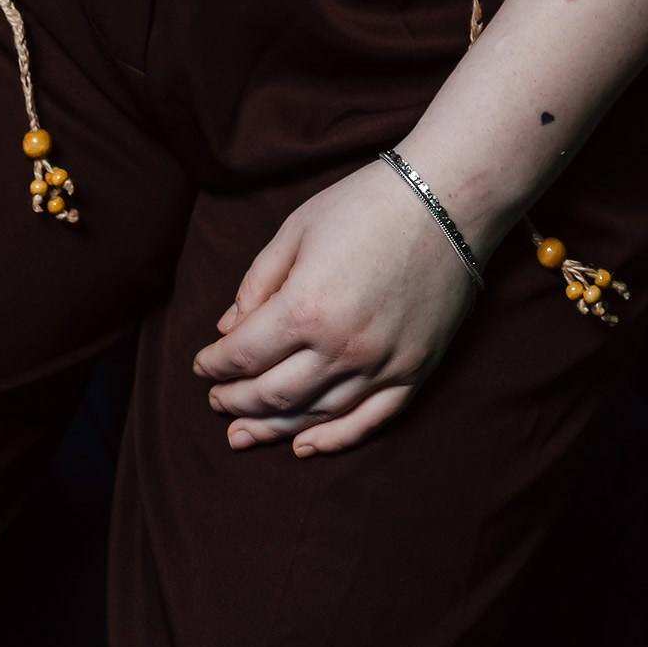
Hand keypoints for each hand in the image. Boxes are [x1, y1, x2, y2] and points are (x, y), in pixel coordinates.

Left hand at [191, 158, 479, 455]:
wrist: (448, 200)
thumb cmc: (366, 203)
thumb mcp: (297, 228)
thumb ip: (258, 282)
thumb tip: (227, 330)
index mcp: (306, 306)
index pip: (245, 354)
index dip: (215, 365)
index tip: (200, 366)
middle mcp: (342, 347)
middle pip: (273, 394)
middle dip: (236, 402)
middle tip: (216, 403)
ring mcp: (382, 365)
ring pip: (315, 416)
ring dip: (273, 429)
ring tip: (243, 434)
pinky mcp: (415, 372)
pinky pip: (370, 422)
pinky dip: (334, 440)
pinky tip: (305, 447)